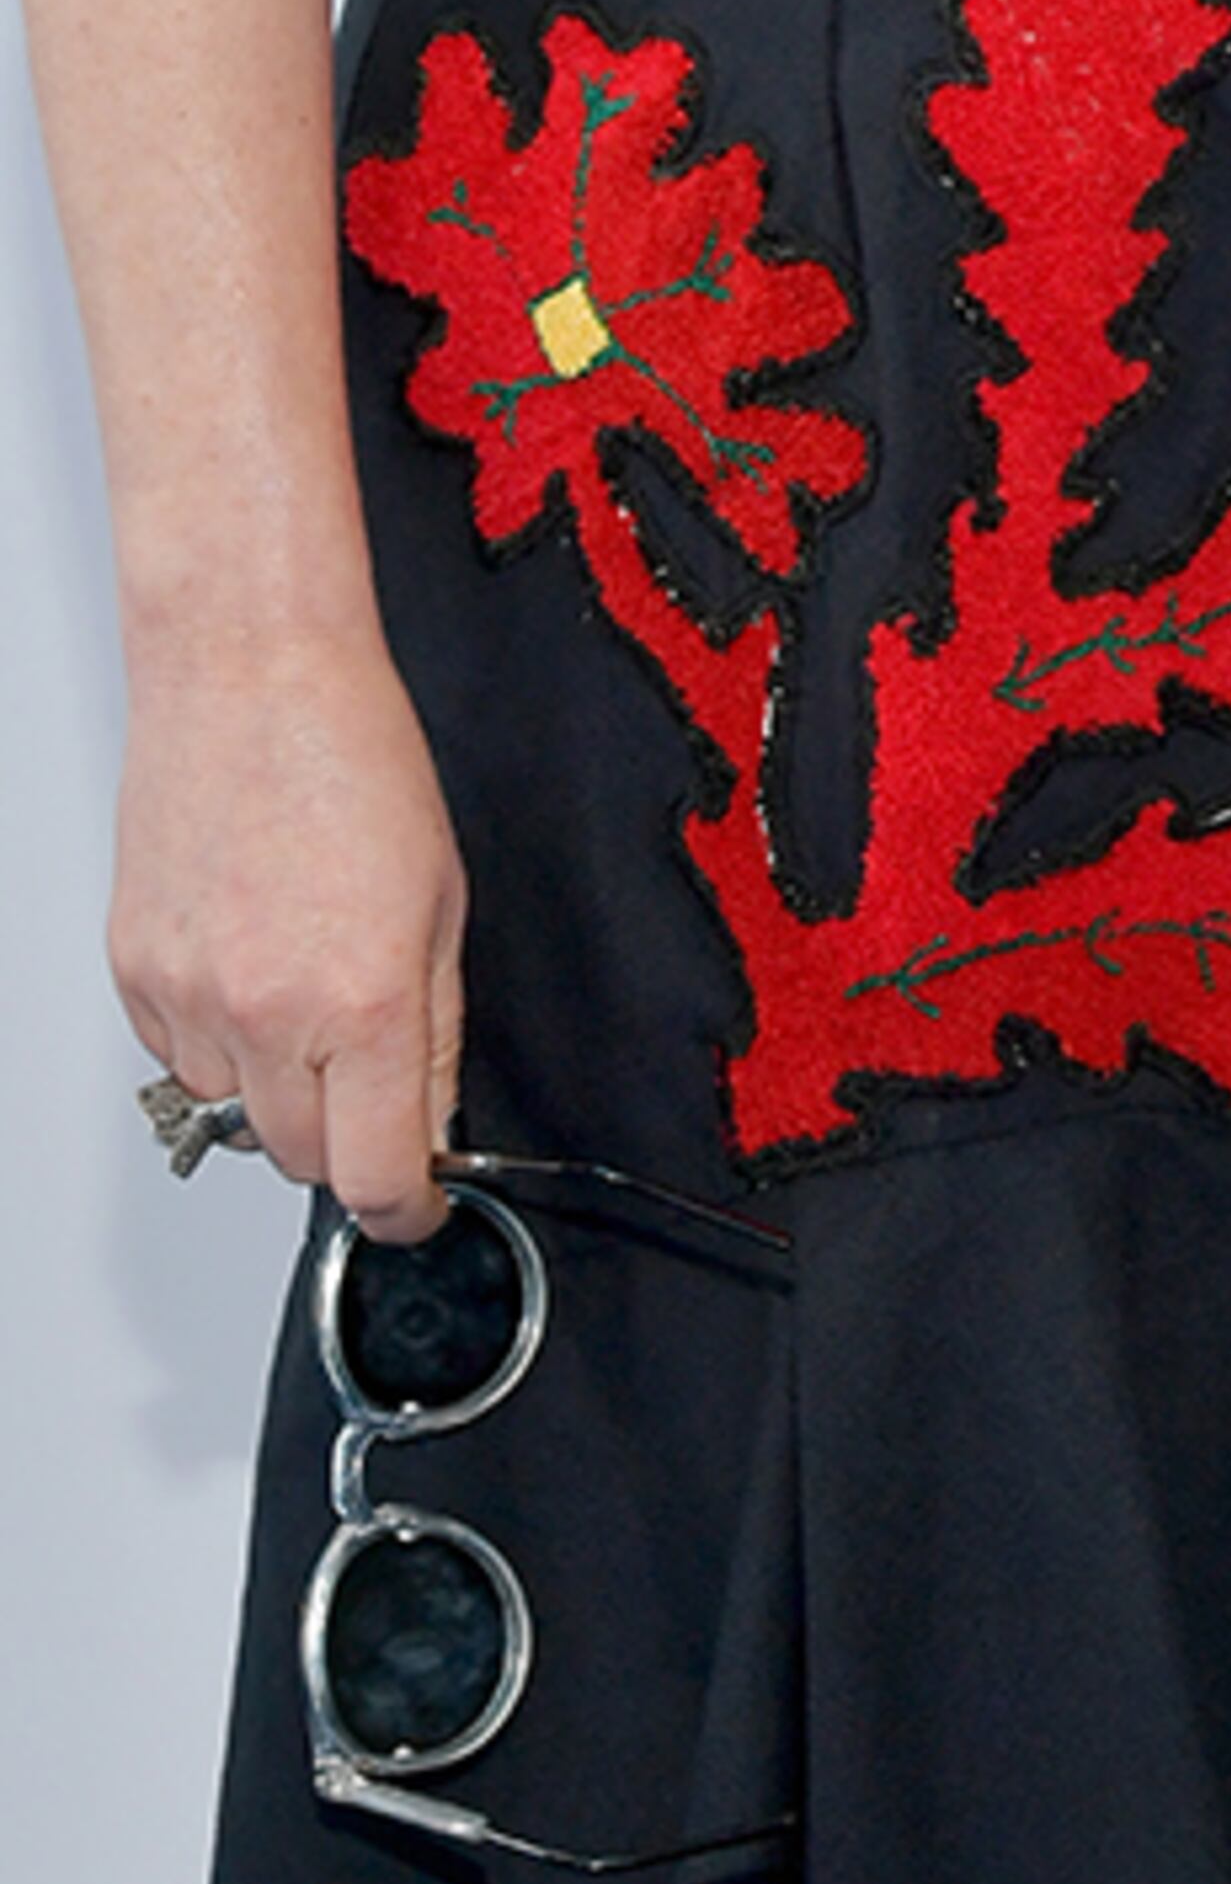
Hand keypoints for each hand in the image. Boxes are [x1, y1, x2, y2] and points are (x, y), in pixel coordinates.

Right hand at [112, 627, 467, 1238]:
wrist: (249, 675)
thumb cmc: (351, 754)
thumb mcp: (442, 899)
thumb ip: (435, 1028)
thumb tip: (430, 1120)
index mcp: (363, 1000)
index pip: (376, 1177)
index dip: (406, 1209)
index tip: (417, 1202)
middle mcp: (267, 1014)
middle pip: (303, 1161)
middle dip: (347, 1137)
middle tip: (371, 1069)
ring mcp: (190, 998)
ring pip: (235, 1115)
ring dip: (278, 1086)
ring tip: (304, 983)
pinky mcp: (136, 975)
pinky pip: (181, 1058)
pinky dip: (220, 1038)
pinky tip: (251, 957)